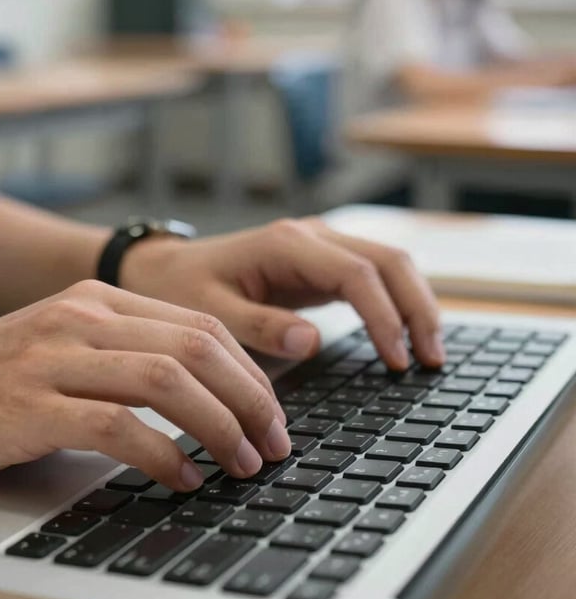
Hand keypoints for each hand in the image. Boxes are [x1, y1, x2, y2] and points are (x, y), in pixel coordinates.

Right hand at [0, 280, 289, 487]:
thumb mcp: (63, 347)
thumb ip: (125, 356)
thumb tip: (202, 396)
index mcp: (98, 299)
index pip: (200, 325)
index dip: (249, 373)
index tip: (272, 414)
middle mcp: (81, 316)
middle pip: (197, 348)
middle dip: (251, 400)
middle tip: (273, 444)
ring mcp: (54, 356)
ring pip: (168, 381)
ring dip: (220, 427)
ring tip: (242, 464)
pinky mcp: (29, 404)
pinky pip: (118, 427)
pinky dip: (162, 456)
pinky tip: (182, 480)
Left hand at [121, 217, 443, 368]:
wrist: (166, 270)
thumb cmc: (182, 289)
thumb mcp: (210, 311)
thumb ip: (259, 326)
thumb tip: (312, 342)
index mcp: (287, 244)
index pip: (357, 274)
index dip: (385, 317)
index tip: (397, 362)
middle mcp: (311, 235)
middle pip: (389, 261)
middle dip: (417, 309)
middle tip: (431, 360)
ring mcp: (319, 245)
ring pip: (389, 263)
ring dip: (415, 304)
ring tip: (430, 353)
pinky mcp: (320, 262)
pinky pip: (372, 275)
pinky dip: (396, 302)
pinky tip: (405, 335)